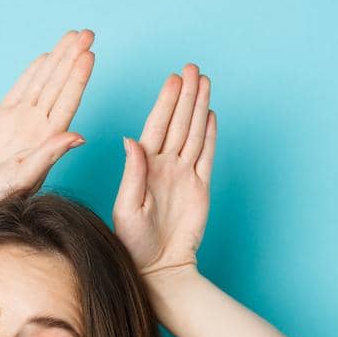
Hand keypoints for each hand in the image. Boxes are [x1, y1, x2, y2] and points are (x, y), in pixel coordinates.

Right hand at [0, 29, 94, 224]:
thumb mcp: (24, 177)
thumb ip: (50, 154)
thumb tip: (80, 137)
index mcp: (47, 140)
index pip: (68, 102)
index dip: (79, 77)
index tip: (89, 55)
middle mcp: (38, 126)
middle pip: (60, 84)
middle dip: (73, 58)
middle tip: (88, 33)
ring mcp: (21, 120)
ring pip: (44, 81)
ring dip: (58, 58)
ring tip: (73, 36)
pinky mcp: (1, 116)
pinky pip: (21, 88)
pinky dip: (33, 72)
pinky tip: (47, 57)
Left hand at [112, 63, 216, 279]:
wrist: (157, 268)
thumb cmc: (133, 243)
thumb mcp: (126, 207)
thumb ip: (132, 172)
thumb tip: (131, 140)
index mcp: (144, 167)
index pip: (157, 126)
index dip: (166, 102)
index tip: (174, 79)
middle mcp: (164, 166)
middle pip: (178, 122)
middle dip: (186, 95)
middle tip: (192, 68)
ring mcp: (184, 175)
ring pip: (194, 133)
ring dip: (199, 107)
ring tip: (205, 82)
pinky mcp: (200, 188)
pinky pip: (207, 155)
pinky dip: (210, 135)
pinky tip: (210, 115)